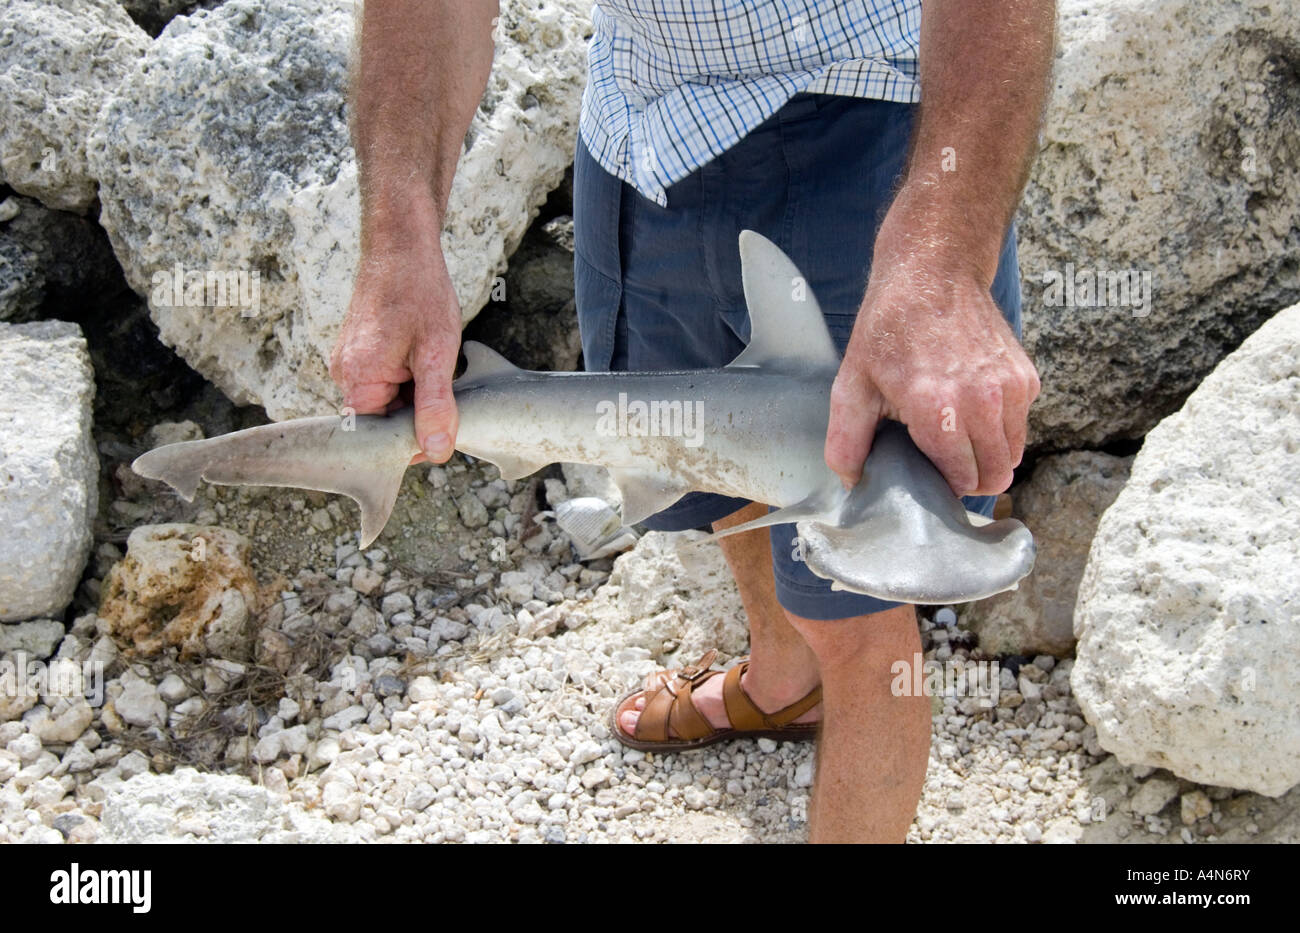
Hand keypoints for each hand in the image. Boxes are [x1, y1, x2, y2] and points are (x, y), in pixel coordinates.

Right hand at [329, 209, 461, 464]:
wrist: (402, 247)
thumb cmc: (419, 293)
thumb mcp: (437, 354)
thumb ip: (435, 406)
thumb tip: (437, 451)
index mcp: (358, 379)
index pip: (377, 439)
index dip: (410, 444)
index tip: (441, 434)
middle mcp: (345, 374)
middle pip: (382, 422)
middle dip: (416, 417)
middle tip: (447, 396)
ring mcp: (350, 363)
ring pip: (387, 402)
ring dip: (415, 397)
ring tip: (434, 367)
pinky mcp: (359, 354)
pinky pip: (384, 383)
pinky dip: (408, 381)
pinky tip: (424, 361)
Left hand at [824, 222, 1039, 496]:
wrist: (935, 271)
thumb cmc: (889, 327)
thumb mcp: (852, 383)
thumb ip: (847, 440)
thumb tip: (850, 483)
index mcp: (937, 407)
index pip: (960, 480)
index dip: (942, 485)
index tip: (925, 473)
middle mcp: (982, 400)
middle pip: (993, 476)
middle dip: (968, 479)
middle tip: (941, 462)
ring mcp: (1009, 388)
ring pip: (1012, 456)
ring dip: (987, 456)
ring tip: (955, 435)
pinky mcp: (1025, 377)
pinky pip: (1020, 426)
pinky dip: (1000, 429)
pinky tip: (970, 408)